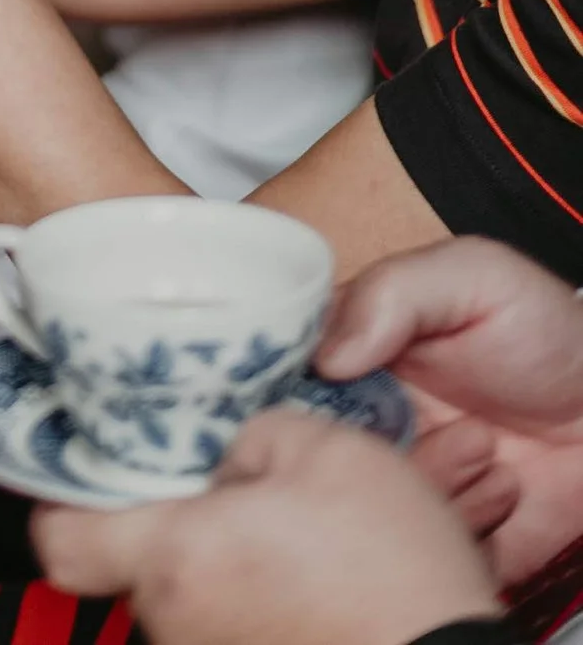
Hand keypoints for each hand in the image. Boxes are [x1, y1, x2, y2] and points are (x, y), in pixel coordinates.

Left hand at [33, 408, 498, 644]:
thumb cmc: (390, 568)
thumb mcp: (320, 447)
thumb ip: (242, 437)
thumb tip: (221, 460)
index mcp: (175, 557)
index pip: (59, 540)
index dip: (63, 500)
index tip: (87, 465)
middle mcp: (178, 621)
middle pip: (134, 557)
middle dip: (173, 514)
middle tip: (223, 476)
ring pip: (189, 590)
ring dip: (223, 554)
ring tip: (285, 521)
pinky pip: (232, 622)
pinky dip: (257, 591)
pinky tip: (307, 567)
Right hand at [322, 237, 582, 585]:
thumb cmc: (545, 331)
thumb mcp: (472, 276)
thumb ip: (393, 293)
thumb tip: (326, 355)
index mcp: (355, 357)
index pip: (288, 379)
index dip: (294, 394)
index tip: (331, 395)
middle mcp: (370, 424)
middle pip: (322, 458)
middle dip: (374, 455)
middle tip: (439, 429)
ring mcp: (409, 483)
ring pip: (377, 514)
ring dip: (438, 486)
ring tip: (489, 450)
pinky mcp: (450, 537)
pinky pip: (428, 558)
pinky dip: (467, 533)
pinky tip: (505, 490)